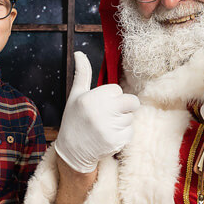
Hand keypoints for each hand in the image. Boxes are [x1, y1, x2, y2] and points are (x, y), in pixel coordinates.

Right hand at [54, 52, 139, 173]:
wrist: (72, 151)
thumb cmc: (75, 119)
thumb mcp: (76, 96)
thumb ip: (82, 74)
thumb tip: (79, 53)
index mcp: (91, 98)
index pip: (117, 90)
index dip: (110, 98)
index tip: (99, 106)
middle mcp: (100, 112)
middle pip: (131, 102)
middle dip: (125, 107)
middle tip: (110, 115)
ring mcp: (109, 128)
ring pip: (130, 118)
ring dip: (122, 122)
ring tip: (105, 127)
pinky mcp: (116, 141)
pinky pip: (130, 132)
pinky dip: (122, 135)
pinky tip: (108, 137)